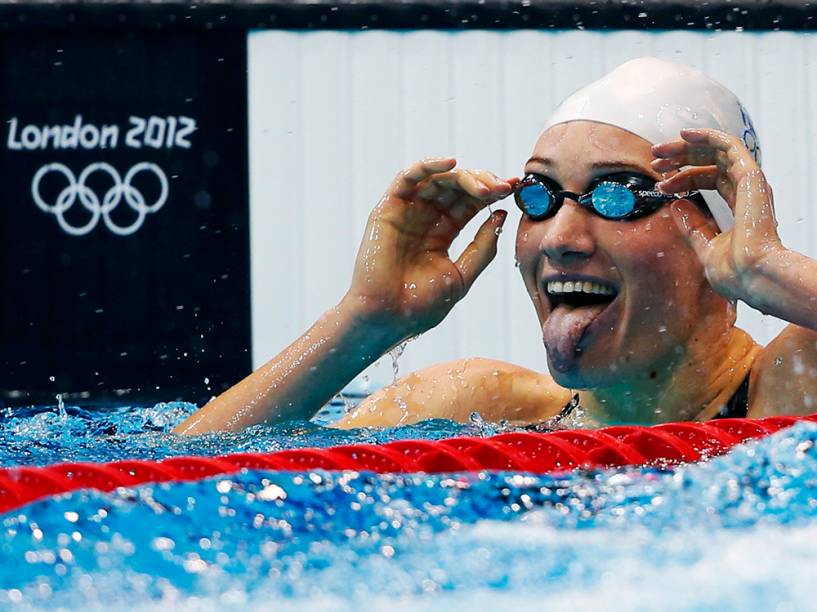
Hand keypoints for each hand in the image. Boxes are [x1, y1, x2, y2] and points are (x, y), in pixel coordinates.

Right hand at [345, 157, 514, 338]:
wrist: (388, 318)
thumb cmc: (420, 306)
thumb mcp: (462, 275)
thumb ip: (483, 246)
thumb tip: (501, 216)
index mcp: (443, 233)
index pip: (471, 204)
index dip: (493, 193)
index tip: (515, 188)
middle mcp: (425, 218)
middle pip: (458, 188)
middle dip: (484, 183)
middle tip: (504, 188)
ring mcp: (407, 212)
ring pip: (438, 179)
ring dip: (464, 177)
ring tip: (485, 187)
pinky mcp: (388, 209)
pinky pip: (407, 177)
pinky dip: (428, 165)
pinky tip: (450, 163)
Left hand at [651, 128, 784, 304]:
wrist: (753, 277)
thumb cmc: (737, 272)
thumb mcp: (705, 247)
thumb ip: (692, 226)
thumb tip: (676, 205)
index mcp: (740, 207)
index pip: (710, 181)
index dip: (683, 178)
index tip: (660, 184)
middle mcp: (746, 192)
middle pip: (711, 163)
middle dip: (680, 159)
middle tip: (655, 159)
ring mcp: (750, 184)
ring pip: (717, 151)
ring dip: (686, 147)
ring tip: (659, 150)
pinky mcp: (750, 177)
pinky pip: (730, 146)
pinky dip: (708, 137)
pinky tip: (685, 135)